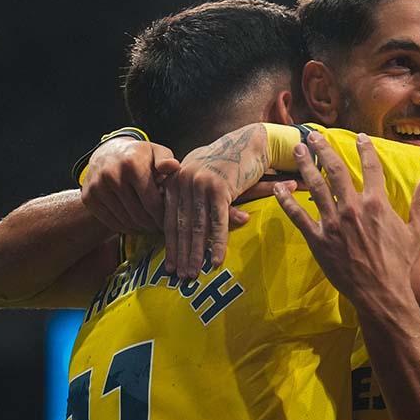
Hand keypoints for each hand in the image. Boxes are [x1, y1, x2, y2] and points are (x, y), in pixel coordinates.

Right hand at [81, 138, 172, 232]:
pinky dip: (125, 228)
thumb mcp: (156, 152)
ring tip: (150, 227)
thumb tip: (173, 166)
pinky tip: (135, 226)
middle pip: (138, 214)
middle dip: (152, 224)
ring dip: (140, 228)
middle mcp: (111, 174)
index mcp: (132, 163)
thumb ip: (166, 160)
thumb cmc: (139, 156)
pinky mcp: (88, 197)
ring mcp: (97, 186)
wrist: (107, 153)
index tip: (169, 221)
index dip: (162, 216)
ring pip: (125, 220)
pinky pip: (110, 222)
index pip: (151, 201)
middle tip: (160, 228)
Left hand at [165, 124, 268, 276]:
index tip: (169, 266)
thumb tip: (186, 227)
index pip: (169, 219)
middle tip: (180, 277)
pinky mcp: (220, 188)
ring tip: (194, 274)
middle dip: (181, 254)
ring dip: (196, 254)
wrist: (250, 142)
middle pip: (180, 226)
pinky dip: (217, 244)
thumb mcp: (202, 178)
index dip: (170, 245)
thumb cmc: (227, 163)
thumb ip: (190, 199)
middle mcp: (183, 182)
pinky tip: (215, 261)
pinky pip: (218, 222)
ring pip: (197, 227)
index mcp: (175, 181)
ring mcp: (201, 184)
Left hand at [275, 132, 419, 309]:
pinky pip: (298, 216)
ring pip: (315, 186)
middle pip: (335, 170)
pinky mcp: (319, 239)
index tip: (360, 137)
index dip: (365, 148)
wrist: (381, 293)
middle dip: (324, 149)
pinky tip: (279, 188)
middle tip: (315, 135)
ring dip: (305, 165)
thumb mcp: (418, 232)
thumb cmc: (401, 264)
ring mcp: (333, 223)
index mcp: (377, 203)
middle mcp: (353, 208)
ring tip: (298, 149)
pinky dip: (287, 201)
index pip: (371, 167)